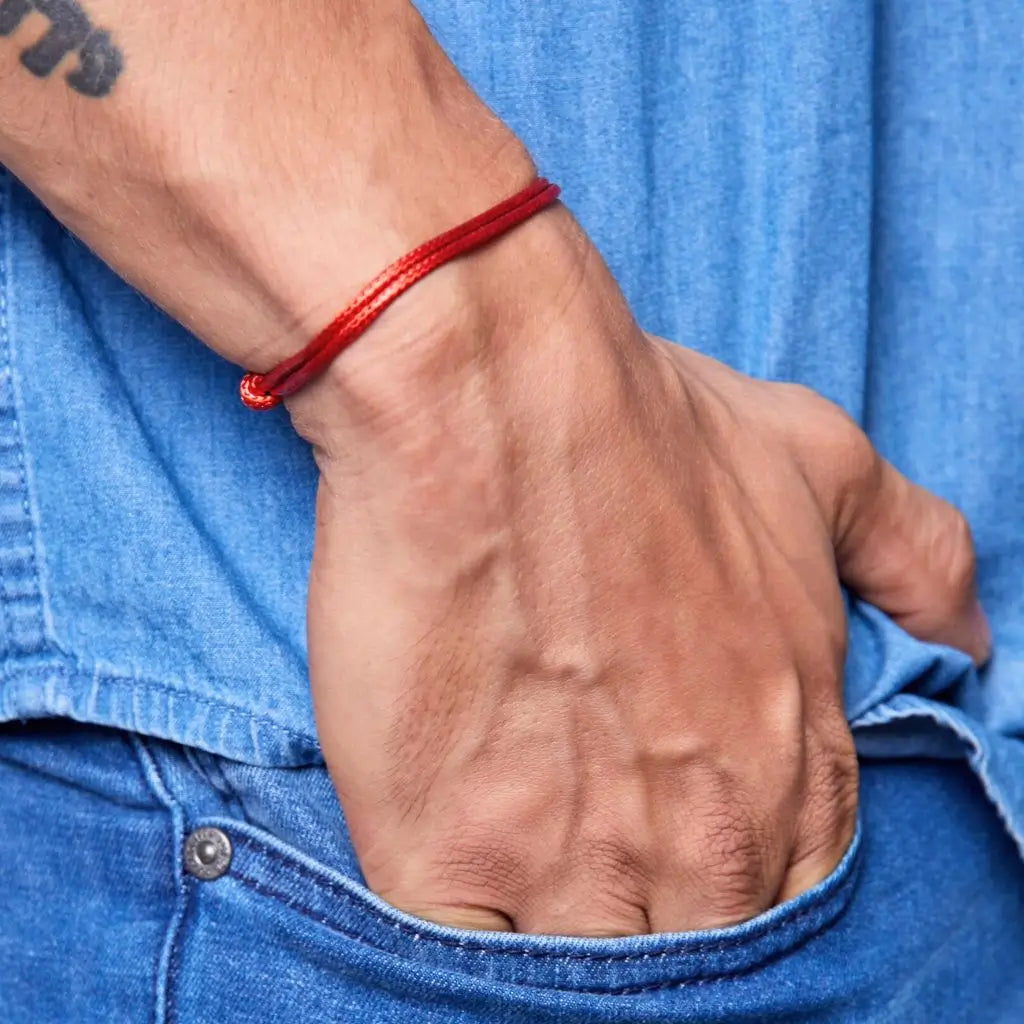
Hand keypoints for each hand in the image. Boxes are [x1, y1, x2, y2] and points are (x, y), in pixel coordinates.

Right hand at [294, 208, 989, 935]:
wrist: (493, 401)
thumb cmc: (642, 429)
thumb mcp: (815, 462)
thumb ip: (912, 555)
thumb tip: (969, 633)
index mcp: (790, 759)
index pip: (789, 898)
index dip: (726, 876)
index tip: (663, 833)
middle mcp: (704, 834)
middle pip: (690, 950)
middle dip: (642, 908)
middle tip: (573, 832)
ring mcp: (574, 858)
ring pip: (588, 973)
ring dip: (554, 926)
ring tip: (512, 848)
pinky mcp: (446, 853)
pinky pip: (466, 961)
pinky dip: (466, 943)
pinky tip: (451, 874)